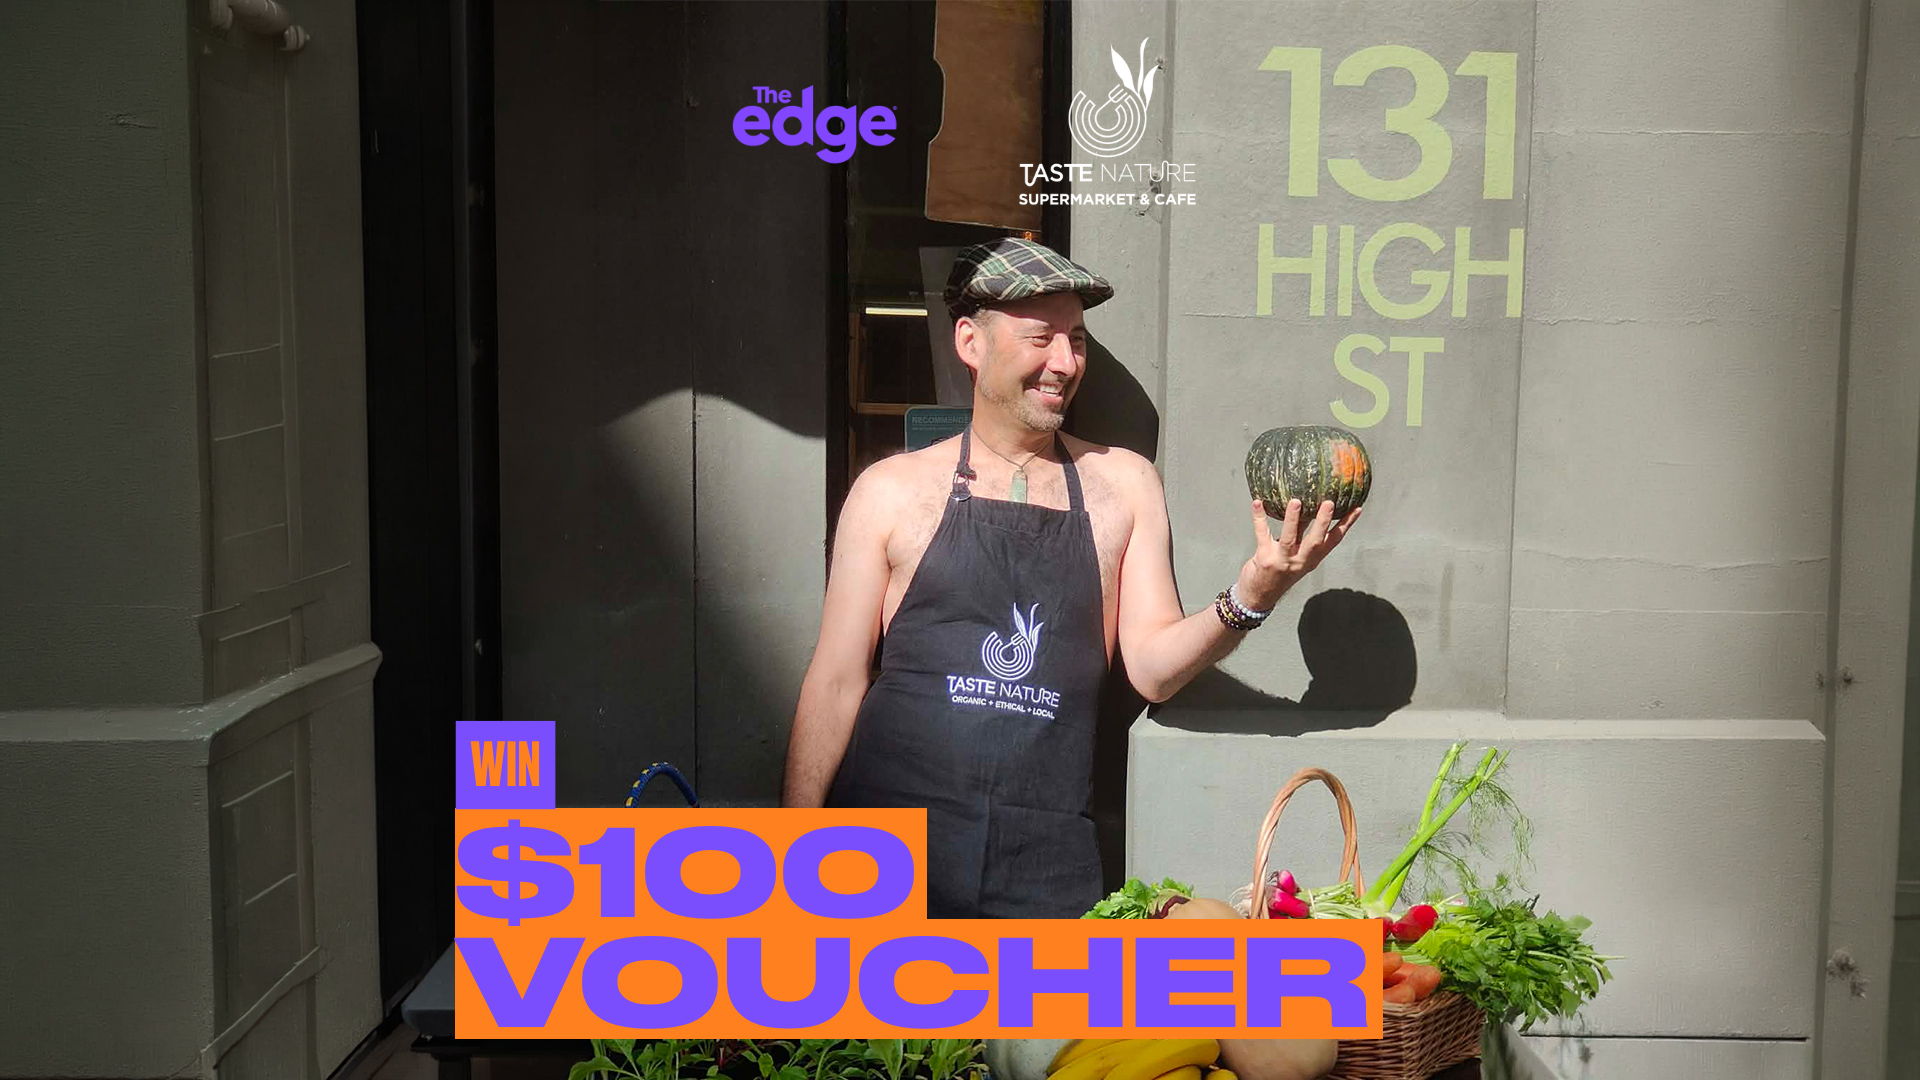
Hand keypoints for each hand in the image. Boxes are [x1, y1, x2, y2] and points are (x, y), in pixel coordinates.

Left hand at [1237, 498, 1360, 610]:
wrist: (1258, 597)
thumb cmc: (1278, 573)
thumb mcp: (1296, 555)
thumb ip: (1301, 535)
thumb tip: (1307, 506)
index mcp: (1312, 559)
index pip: (1334, 540)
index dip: (1346, 525)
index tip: (1356, 508)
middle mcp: (1300, 561)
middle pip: (1316, 540)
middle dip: (1323, 522)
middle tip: (1329, 503)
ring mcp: (1282, 561)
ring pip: (1290, 538)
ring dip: (1292, 519)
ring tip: (1295, 501)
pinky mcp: (1264, 558)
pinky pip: (1262, 534)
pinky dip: (1259, 518)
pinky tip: (1257, 503)